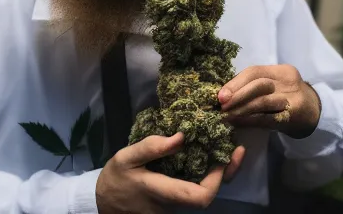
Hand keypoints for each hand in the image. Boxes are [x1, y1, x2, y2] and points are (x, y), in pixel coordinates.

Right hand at [96, 133, 244, 213]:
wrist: (105, 203)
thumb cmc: (116, 178)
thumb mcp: (126, 157)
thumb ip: (151, 147)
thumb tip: (181, 136)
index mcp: (162, 192)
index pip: (199, 197)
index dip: (217, 180)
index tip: (224, 155)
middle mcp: (174, 204)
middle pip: (209, 196)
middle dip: (227, 173)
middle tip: (237, 148)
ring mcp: (176, 205)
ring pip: (204, 191)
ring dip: (219, 171)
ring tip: (226, 145)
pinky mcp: (175, 200)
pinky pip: (196, 187)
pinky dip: (207, 171)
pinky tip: (209, 152)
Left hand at [219, 65, 320, 138]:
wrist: (317, 114)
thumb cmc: (288, 97)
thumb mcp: (276, 85)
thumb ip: (255, 85)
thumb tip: (225, 93)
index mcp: (281, 71)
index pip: (255, 71)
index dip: (236, 82)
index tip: (221, 94)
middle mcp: (288, 82)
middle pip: (258, 84)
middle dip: (237, 94)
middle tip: (221, 105)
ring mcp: (292, 99)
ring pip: (262, 101)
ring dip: (241, 109)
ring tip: (226, 115)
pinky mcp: (293, 116)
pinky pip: (267, 118)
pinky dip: (250, 120)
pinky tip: (238, 122)